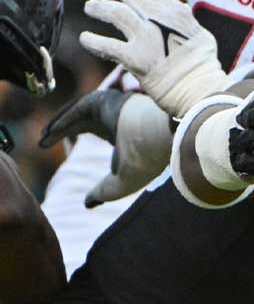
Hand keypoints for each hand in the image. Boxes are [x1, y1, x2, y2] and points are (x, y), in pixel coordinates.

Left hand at [43, 88, 176, 205]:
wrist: (161, 142)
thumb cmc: (145, 162)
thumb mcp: (120, 183)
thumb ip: (103, 192)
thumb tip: (88, 203)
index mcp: (122, 132)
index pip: (92, 128)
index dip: (71, 135)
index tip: (53, 145)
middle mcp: (117, 116)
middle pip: (81, 119)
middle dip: (61, 129)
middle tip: (42, 141)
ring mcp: (112, 106)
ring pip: (78, 111)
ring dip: (59, 123)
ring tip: (43, 137)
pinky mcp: (106, 100)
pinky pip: (78, 108)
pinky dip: (63, 119)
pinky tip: (50, 133)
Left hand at [79, 0, 227, 116]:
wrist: (198, 87)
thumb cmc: (200, 64)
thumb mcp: (198, 34)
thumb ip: (182, 21)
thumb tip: (177, 11)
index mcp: (177, 14)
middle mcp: (160, 21)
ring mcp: (147, 38)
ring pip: (117, 14)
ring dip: (101, 8)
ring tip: (90, 6)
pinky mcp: (135, 58)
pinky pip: (108, 46)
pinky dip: (94, 41)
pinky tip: (85, 38)